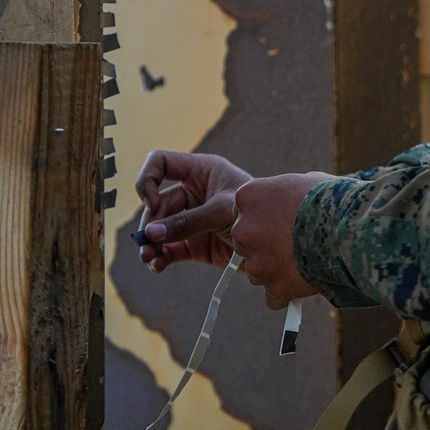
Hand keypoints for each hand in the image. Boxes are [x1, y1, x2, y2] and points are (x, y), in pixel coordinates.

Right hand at [135, 150, 251, 272]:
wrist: (281, 243)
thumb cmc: (259, 211)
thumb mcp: (223, 211)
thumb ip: (188, 221)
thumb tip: (151, 233)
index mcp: (200, 171)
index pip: (162, 163)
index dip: (149, 179)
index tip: (152, 202)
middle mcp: (193, 193)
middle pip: (156, 203)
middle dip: (149, 222)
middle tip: (148, 241)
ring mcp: (192, 220)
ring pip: (159, 229)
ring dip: (150, 243)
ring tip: (150, 258)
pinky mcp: (194, 245)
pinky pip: (169, 249)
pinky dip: (160, 258)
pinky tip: (158, 265)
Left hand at [231, 172, 330, 309]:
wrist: (350, 227)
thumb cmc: (331, 197)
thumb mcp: (303, 181)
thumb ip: (285, 194)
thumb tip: (291, 201)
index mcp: (248, 196)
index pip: (243, 210)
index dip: (264, 216)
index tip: (280, 219)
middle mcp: (244, 229)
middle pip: (246, 242)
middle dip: (265, 244)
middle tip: (292, 242)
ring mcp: (257, 262)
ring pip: (259, 270)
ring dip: (276, 269)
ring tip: (306, 260)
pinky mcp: (273, 287)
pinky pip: (273, 295)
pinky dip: (286, 292)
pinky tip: (304, 281)